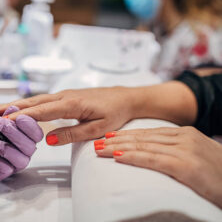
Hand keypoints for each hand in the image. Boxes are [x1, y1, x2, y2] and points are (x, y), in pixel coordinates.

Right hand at [0, 88, 134, 145]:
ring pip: (36, 99)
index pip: (41, 111)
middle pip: (33, 102)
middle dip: (11, 107)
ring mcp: (64, 94)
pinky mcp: (65, 96)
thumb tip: (48, 139)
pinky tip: (19, 108)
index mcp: (72, 104)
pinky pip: (42, 100)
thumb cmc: (114, 113)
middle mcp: (64, 96)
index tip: (3, 120)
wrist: (126, 98)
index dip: (21, 116)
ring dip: (16, 104)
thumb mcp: (98, 128)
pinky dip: (27, 104)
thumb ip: (72, 134)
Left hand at [0, 106, 43, 181]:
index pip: (37, 133)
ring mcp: (14, 164)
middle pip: (31, 146)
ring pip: (22, 160)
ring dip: (5, 147)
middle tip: (2, 125)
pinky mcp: (3, 173)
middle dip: (16, 134)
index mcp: (24, 136)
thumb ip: (3, 114)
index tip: (19, 117)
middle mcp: (22, 151)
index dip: (30, 125)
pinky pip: (6, 168)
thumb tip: (14, 107)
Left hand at [94, 127, 221, 208]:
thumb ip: (175, 151)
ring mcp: (185, 149)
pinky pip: (153, 159)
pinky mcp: (186, 165)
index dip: (125, 135)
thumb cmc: (219, 173)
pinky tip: (118, 156)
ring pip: (143, 146)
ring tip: (100, 149)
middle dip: (116, 140)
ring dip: (118, 147)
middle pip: (142, 137)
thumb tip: (153, 153)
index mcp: (184, 134)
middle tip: (96, 142)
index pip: (147, 133)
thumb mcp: (196, 156)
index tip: (108, 136)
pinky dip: (133, 157)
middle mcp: (183, 137)